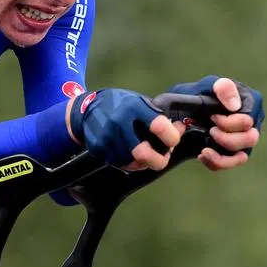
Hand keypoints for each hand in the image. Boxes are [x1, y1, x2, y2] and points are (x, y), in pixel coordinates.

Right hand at [67, 89, 181, 170]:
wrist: (86, 109)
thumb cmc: (120, 105)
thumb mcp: (140, 103)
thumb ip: (159, 118)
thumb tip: (181, 129)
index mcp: (133, 107)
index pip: (158, 126)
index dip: (172, 137)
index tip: (173, 140)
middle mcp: (119, 123)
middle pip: (143, 153)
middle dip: (159, 161)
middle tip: (164, 158)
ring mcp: (107, 138)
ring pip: (133, 163)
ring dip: (145, 162)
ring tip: (146, 151)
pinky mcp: (99, 149)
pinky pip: (121, 163)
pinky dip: (130, 161)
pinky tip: (130, 152)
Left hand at [169, 75, 262, 170]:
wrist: (180, 114)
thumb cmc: (197, 96)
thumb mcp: (206, 86)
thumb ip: (223, 87)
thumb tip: (235, 106)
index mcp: (249, 103)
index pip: (249, 119)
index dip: (230, 122)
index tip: (213, 117)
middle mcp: (251, 122)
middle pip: (251, 138)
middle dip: (227, 138)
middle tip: (210, 131)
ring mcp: (243, 139)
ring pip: (243, 155)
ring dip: (223, 154)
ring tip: (204, 148)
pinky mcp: (233, 153)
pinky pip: (231, 164)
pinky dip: (216, 162)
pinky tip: (202, 154)